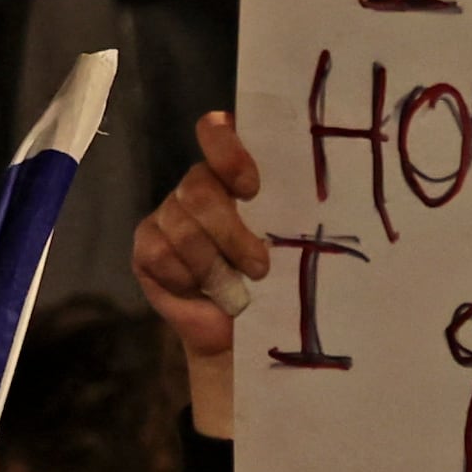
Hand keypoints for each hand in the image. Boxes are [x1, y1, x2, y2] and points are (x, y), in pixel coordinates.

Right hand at [133, 114, 269, 434]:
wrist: (241, 337)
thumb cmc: (275, 286)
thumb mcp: (292, 248)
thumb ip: (293, 215)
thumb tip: (325, 197)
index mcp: (235, 176)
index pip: (218, 134)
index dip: (227, 151)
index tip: (252, 188)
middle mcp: (197, 187)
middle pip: (200, 190)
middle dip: (231, 234)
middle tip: (259, 267)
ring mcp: (167, 216)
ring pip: (182, 227)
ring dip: (213, 266)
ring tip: (235, 291)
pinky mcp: (146, 247)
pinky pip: (160, 253)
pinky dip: (186, 279)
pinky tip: (199, 291)